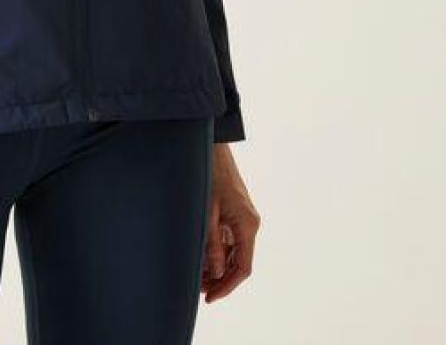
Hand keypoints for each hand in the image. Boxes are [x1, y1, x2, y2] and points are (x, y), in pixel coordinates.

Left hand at [201, 144, 259, 301]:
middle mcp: (249, 225)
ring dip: (217, 266)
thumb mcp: (207, 212)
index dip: (227, 286)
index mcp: (247, 225)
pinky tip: (201, 258)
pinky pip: (230, 240)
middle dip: (219, 279)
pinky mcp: (236, 213)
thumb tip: (216, 272)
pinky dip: (217, 251)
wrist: (213, 148)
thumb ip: (212, 243)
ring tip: (196, 276)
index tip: (210, 297)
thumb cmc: (209, 176)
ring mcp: (243, 219)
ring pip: (234, 253)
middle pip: (238, 263)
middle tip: (198, 289)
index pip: (242, 268)